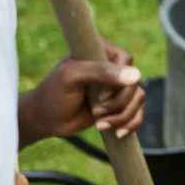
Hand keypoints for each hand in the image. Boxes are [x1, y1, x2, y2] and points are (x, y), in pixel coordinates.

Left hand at [18, 38, 145, 146]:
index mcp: (102, 51)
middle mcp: (113, 66)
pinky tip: (116, 133)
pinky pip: (138, 113)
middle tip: (96, 112)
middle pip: (134, 83)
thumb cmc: (54, 93)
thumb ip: (101, 72)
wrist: (46, 119)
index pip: (126, 61)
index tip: (97, 95)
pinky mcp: (120, 104)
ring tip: (100, 125)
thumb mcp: (72, 77)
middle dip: (118, 103)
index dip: (116, 81)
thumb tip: (136, 76)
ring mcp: (117, 86)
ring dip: (122, 116)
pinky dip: (130, 124)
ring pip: (138, 99)